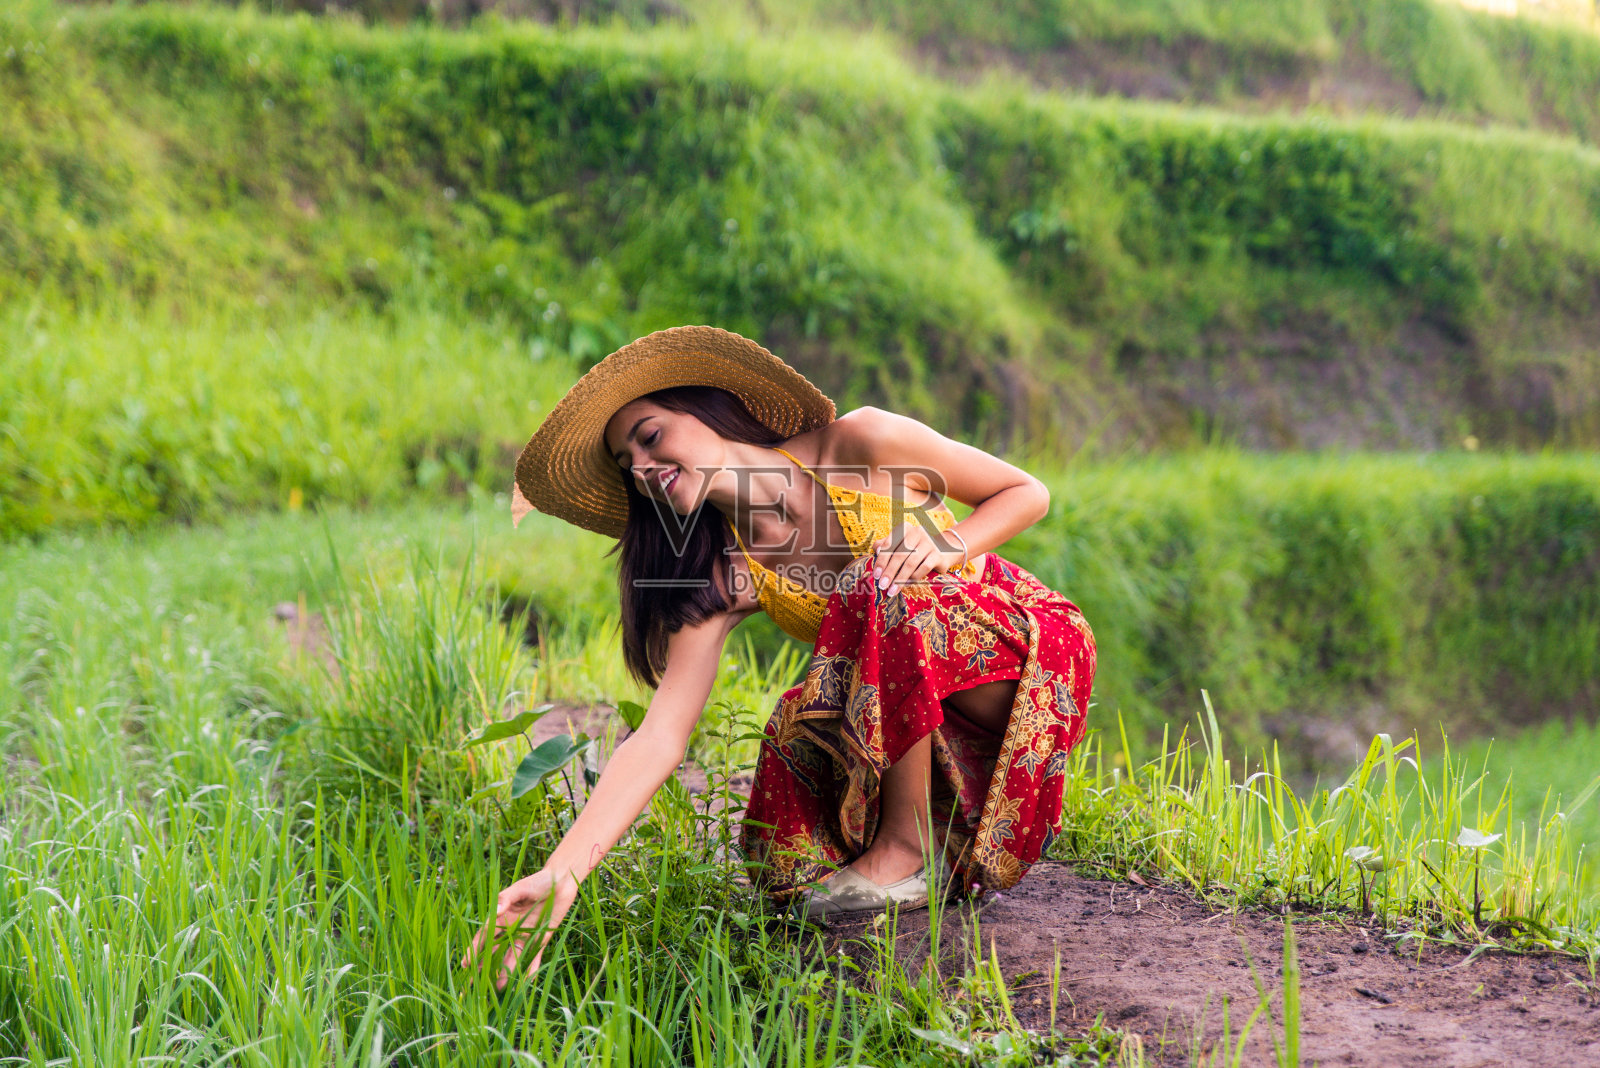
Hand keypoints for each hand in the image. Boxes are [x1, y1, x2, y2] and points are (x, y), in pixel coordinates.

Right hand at [461, 867, 579, 989]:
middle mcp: (511, 929)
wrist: (561, 882)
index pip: (485, 936)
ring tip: (497, 988)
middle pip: (495, 951)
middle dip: (484, 966)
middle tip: (474, 983)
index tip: (465, 963)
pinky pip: (534, 957)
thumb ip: (506, 899)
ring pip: (512, 957)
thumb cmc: (538, 882)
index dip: (475, 949)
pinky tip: (524, 982)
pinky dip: (529, 969)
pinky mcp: (540, 939)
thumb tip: (494, 912)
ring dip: (505, 971)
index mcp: (502, 917)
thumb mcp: (520, 888)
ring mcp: (525, 936)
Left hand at [871, 520, 963, 598]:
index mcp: (905, 528)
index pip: (890, 544)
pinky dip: (914, 577)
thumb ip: (887, 544)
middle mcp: (917, 532)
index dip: (882, 560)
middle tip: (882, 585)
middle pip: (899, 554)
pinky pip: (924, 567)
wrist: (946, 549)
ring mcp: (929, 543)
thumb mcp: (902, 543)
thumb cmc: (917, 548)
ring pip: (911, 562)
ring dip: (900, 578)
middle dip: (889, 572)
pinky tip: (907, 584)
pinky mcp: (939, 554)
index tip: (876, 575)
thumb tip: (876, 549)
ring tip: (892, 590)